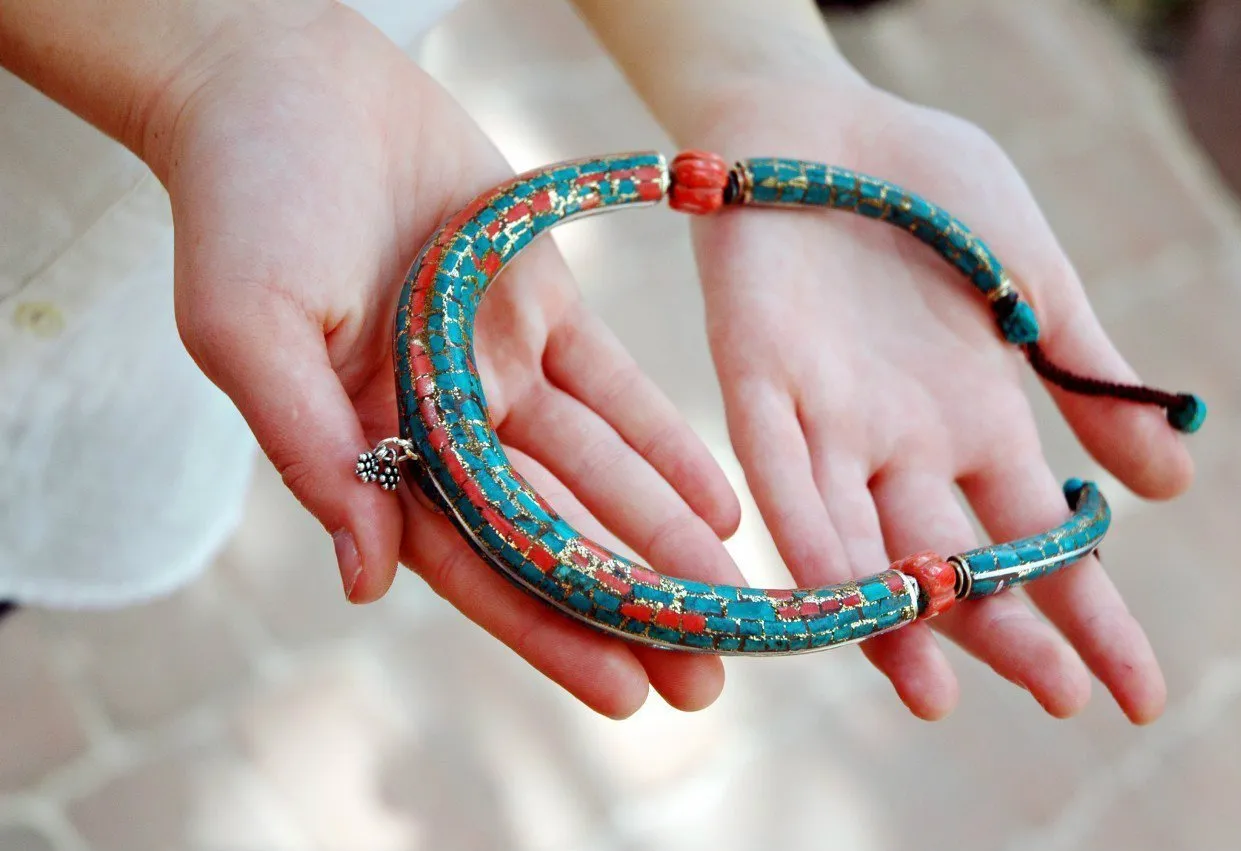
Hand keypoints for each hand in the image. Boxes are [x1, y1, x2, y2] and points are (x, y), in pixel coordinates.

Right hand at [152, 3, 741, 716]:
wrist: (287, 80)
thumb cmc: (244, 202)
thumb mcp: (251, 329)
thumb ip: (310, 449)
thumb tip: (363, 581)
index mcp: (366, 449)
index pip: (470, 563)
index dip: (547, 630)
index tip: (625, 691)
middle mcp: (439, 426)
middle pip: (548, 536)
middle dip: (624, 607)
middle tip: (708, 680)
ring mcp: (497, 370)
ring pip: (596, 474)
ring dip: (663, 537)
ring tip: (736, 603)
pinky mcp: (542, 310)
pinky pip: (616, 390)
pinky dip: (665, 443)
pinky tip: (719, 502)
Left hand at [690, 69, 1192, 721]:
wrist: (824, 120)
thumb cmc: (931, 190)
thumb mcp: (1036, 280)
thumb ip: (1090, 381)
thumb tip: (1175, 487)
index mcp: (976, 424)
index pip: (1040, 542)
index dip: (1089, 617)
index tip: (1136, 694)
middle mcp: (903, 445)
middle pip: (955, 559)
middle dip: (1005, 631)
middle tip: (1055, 697)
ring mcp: (830, 421)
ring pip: (862, 542)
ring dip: (895, 617)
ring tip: (931, 693)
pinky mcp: (757, 382)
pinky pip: (780, 472)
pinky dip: (805, 531)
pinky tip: (830, 593)